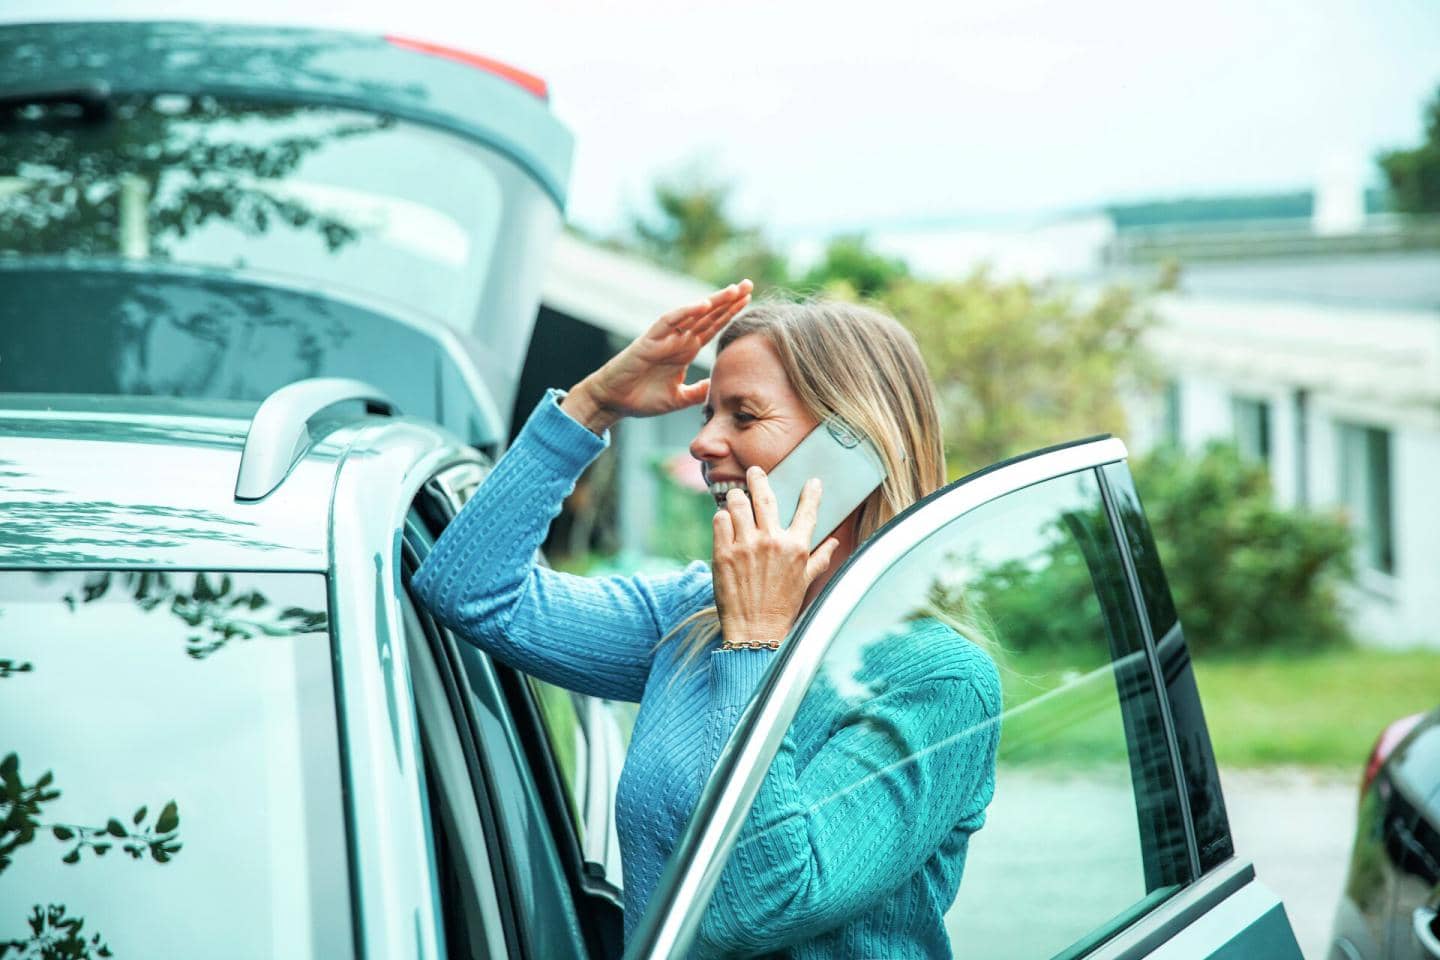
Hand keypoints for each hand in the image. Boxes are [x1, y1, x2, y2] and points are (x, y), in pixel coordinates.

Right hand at [562, 280, 752, 432]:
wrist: (614, 402)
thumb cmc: (642, 399)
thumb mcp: (679, 398)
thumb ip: (699, 391)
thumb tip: (720, 388)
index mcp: (686, 350)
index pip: (713, 327)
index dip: (731, 313)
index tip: (749, 300)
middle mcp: (678, 340)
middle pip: (708, 315)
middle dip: (728, 300)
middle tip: (748, 284)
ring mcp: (665, 338)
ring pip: (692, 314)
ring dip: (713, 301)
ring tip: (733, 290)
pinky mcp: (649, 340)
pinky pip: (669, 321)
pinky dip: (685, 312)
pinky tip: (703, 305)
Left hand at [712, 465, 840, 647]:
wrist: (755, 630)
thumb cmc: (782, 606)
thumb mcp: (806, 581)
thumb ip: (820, 558)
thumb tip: (834, 542)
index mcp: (796, 547)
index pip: (808, 511)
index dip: (811, 493)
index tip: (812, 481)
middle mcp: (772, 541)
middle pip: (764, 496)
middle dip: (759, 478)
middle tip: (755, 472)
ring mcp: (745, 545)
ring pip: (737, 502)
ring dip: (736, 496)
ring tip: (736, 497)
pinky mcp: (723, 552)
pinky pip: (719, 519)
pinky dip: (721, 517)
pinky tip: (724, 520)